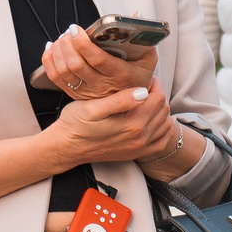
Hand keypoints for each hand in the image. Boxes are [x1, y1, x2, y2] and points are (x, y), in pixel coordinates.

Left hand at [39, 26, 157, 102]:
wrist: (132, 102)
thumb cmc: (138, 77)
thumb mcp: (148, 59)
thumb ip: (145, 37)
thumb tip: (138, 16)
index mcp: (120, 74)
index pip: (97, 59)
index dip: (83, 43)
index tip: (77, 29)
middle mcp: (102, 85)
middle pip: (75, 65)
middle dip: (67, 44)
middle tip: (70, 31)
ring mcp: (87, 91)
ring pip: (63, 71)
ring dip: (58, 51)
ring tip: (63, 38)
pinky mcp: (76, 93)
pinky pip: (55, 78)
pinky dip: (49, 61)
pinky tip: (52, 48)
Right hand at [48, 85, 177, 169]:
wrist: (66, 147)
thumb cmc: (76, 123)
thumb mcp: (93, 107)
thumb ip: (120, 100)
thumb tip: (143, 92)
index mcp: (132, 124)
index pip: (157, 98)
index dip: (153, 84)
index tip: (143, 78)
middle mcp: (139, 138)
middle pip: (163, 110)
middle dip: (157, 95)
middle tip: (145, 87)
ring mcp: (139, 148)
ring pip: (165, 125)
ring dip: (160, 111)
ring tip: (147, 101)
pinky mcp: (135, 153)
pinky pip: (161, 142)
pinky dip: (162, 129)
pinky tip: (153, 120)